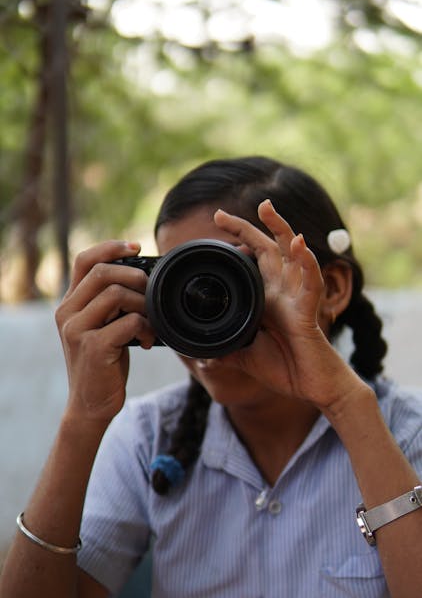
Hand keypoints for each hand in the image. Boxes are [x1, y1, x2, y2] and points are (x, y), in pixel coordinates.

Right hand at [56, 240, 154, 422]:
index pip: (84, 260)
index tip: (136, 248)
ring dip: (144, 305)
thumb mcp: (103, 328)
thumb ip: (111, 304)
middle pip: (103, 272)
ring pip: (117, 294)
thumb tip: (142, 277)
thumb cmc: (104, 364)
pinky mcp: (93, 347)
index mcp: (69, 304)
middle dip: (136, 277)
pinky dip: (146, 328)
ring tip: (150, 324)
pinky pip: (128, 321)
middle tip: (151, 293)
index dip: (111, 248)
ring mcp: (77, 329)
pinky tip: (147, 342)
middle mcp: (67, 313)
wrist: (91, 405)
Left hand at [214, 201, 360, 408]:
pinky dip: (306, 262)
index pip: (252, 260)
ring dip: (281, 229)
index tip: (216, 223)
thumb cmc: (284, 368)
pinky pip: (311, 282)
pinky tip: (299, 245)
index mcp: (266, 298)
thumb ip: (225, 352)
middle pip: (269, 247)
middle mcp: (282, 291)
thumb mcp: (245, 358)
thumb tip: (202, 355)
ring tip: (267, 209)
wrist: (311, 387)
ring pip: (292, 254)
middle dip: (249, 226)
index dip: (237, 241)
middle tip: (220, 213)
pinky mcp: (309, 311)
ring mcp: (296, 298)